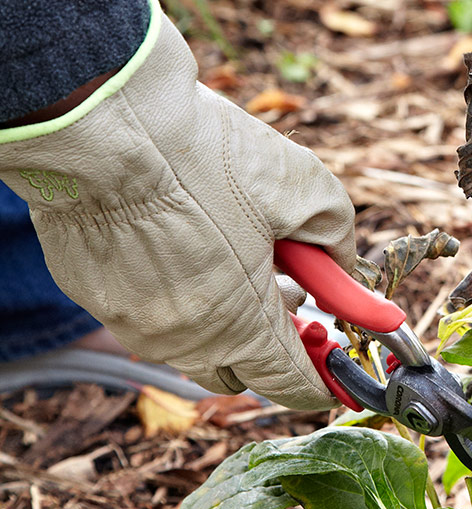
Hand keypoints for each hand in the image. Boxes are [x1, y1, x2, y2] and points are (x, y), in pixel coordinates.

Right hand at [0, 0, 354, 408]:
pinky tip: (182, 235)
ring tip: (239, 254)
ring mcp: (128, 320)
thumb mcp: (302, 185)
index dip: (322, 379)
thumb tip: (342, 265)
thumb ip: (336, 236)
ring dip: (221, 314)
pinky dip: (172, 287)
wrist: (104, 124)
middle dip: (271, 344)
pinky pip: (143, 308)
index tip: (337, 369)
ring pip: (187, 340)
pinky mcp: (90, 291)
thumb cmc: (203, 155)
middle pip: (238, 370)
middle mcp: (180, 339)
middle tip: (291, 296)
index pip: (291, 384)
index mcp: (240, 324)